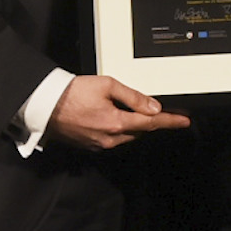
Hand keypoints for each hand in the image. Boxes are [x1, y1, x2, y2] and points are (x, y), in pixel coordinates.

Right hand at [46, 73, 191, 150]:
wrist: (46, 105)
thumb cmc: (71, 93)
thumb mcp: (107, 85)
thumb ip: (133, 96)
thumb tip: (152, 107)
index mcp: (116, 122)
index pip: (151, 123)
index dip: (170, 122)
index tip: (183, 122)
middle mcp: (110, 138)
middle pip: (140, 130)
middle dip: (147, 120)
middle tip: (151, 108)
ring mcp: (100, 144)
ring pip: (127, 135)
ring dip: (131, 124)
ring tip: (121, 107)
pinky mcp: (91, 146)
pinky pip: (113, 139)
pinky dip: (117, 128)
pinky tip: (108, 116)